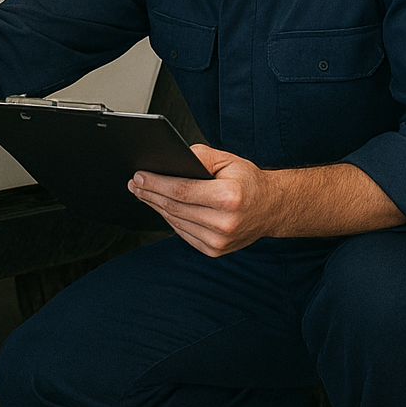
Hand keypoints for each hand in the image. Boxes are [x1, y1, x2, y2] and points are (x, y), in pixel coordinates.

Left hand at [129, 144, 279, 256]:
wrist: (271, 208)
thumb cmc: (248, 181)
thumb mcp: (227, 160)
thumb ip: (199, 156)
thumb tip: (170, 160)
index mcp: (229, 198)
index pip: (182, 191)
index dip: (156, 183)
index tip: (139, 176)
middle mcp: (225, 224)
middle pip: (175, 208)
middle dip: (150, 194)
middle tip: (134, 183)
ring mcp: (219, 241)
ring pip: (175, 222)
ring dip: (156, 207)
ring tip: (143, 193)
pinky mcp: (214, 251)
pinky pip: (183, 233)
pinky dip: (169, 219)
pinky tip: (161, 207)